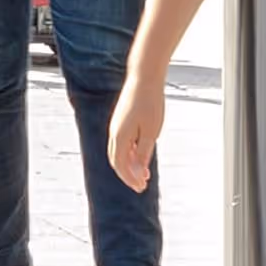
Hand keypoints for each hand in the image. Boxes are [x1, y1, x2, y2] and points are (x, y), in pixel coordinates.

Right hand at [103, 55, 170, 190]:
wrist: (144, 77)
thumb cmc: (150, 103)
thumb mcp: (151, 132)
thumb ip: (143, 153)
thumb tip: (138, 172)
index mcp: (120, 137)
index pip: (120, 165)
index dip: (130, 179)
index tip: (141, 188)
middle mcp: (114, 132)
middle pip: (116, 160)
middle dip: (128, 175)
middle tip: (141, 185)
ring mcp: (116, 125)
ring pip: (118, 152)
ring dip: (129, 164)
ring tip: (144, 173)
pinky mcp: (121, 119)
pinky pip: (122, 142)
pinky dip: (130, 152)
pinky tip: (141, 154)